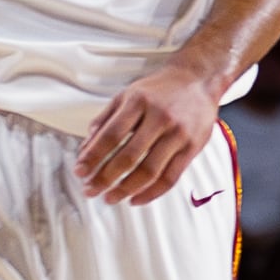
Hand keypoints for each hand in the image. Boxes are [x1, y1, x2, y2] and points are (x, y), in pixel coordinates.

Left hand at [74, 62, 223, 203]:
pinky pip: (170, 177)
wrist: (198, 80)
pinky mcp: (192, 147)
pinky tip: (136, 199)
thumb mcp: (128, 95)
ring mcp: (178, 134)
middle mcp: (160, 117)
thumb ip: (105, 119)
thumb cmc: (159, 89)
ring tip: (110, 198)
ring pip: (149, 171)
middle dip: (105, 178)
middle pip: (129, 156)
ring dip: (126, 189)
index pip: (111, 135)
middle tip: (91, 190)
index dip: (93, 156)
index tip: (80, 172)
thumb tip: (86, 148)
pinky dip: (151, 193)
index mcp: (139, 101)